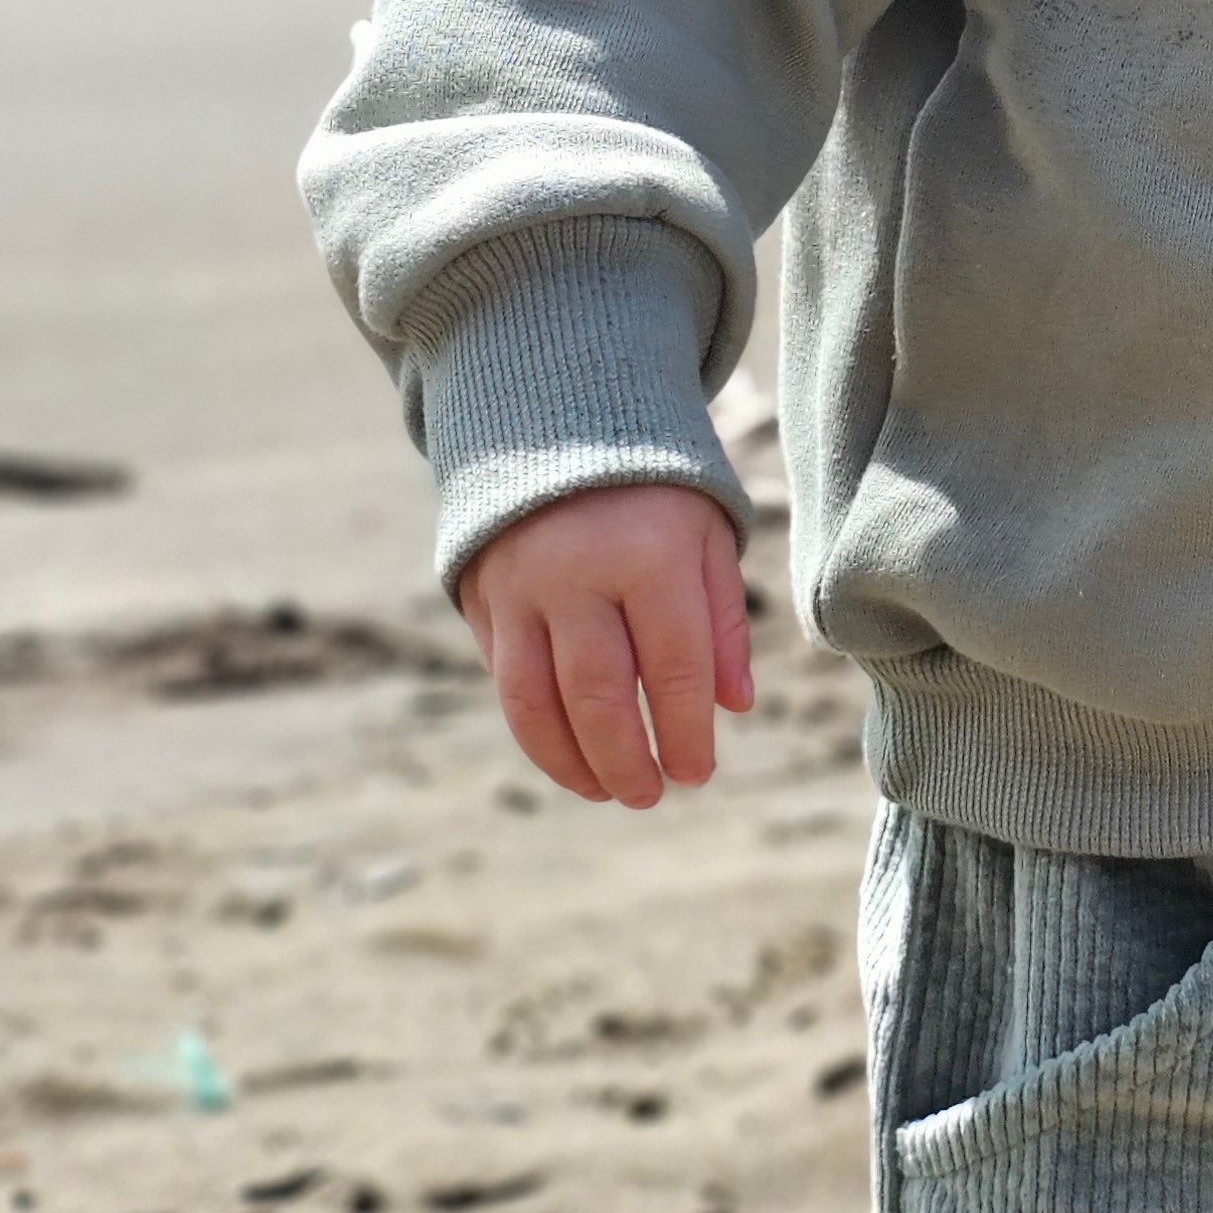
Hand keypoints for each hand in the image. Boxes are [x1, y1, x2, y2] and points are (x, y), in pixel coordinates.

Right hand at [456, 482, 753, 807]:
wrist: (558, 417)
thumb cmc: (655, 489)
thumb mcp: (708, 536)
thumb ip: (722, 620)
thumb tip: (732, 706)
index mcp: (650, 553)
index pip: (672, 667)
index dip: (686, 732)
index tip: (698, 772)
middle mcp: (576, 572)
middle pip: (598, 695)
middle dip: (627, 761)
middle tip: (651, 796)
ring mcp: (518, 586)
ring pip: (534, 702)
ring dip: (570, 762)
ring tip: (606, 791)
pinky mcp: (481, 595)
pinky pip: (505, 678)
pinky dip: (534, 727)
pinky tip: (568, 751)